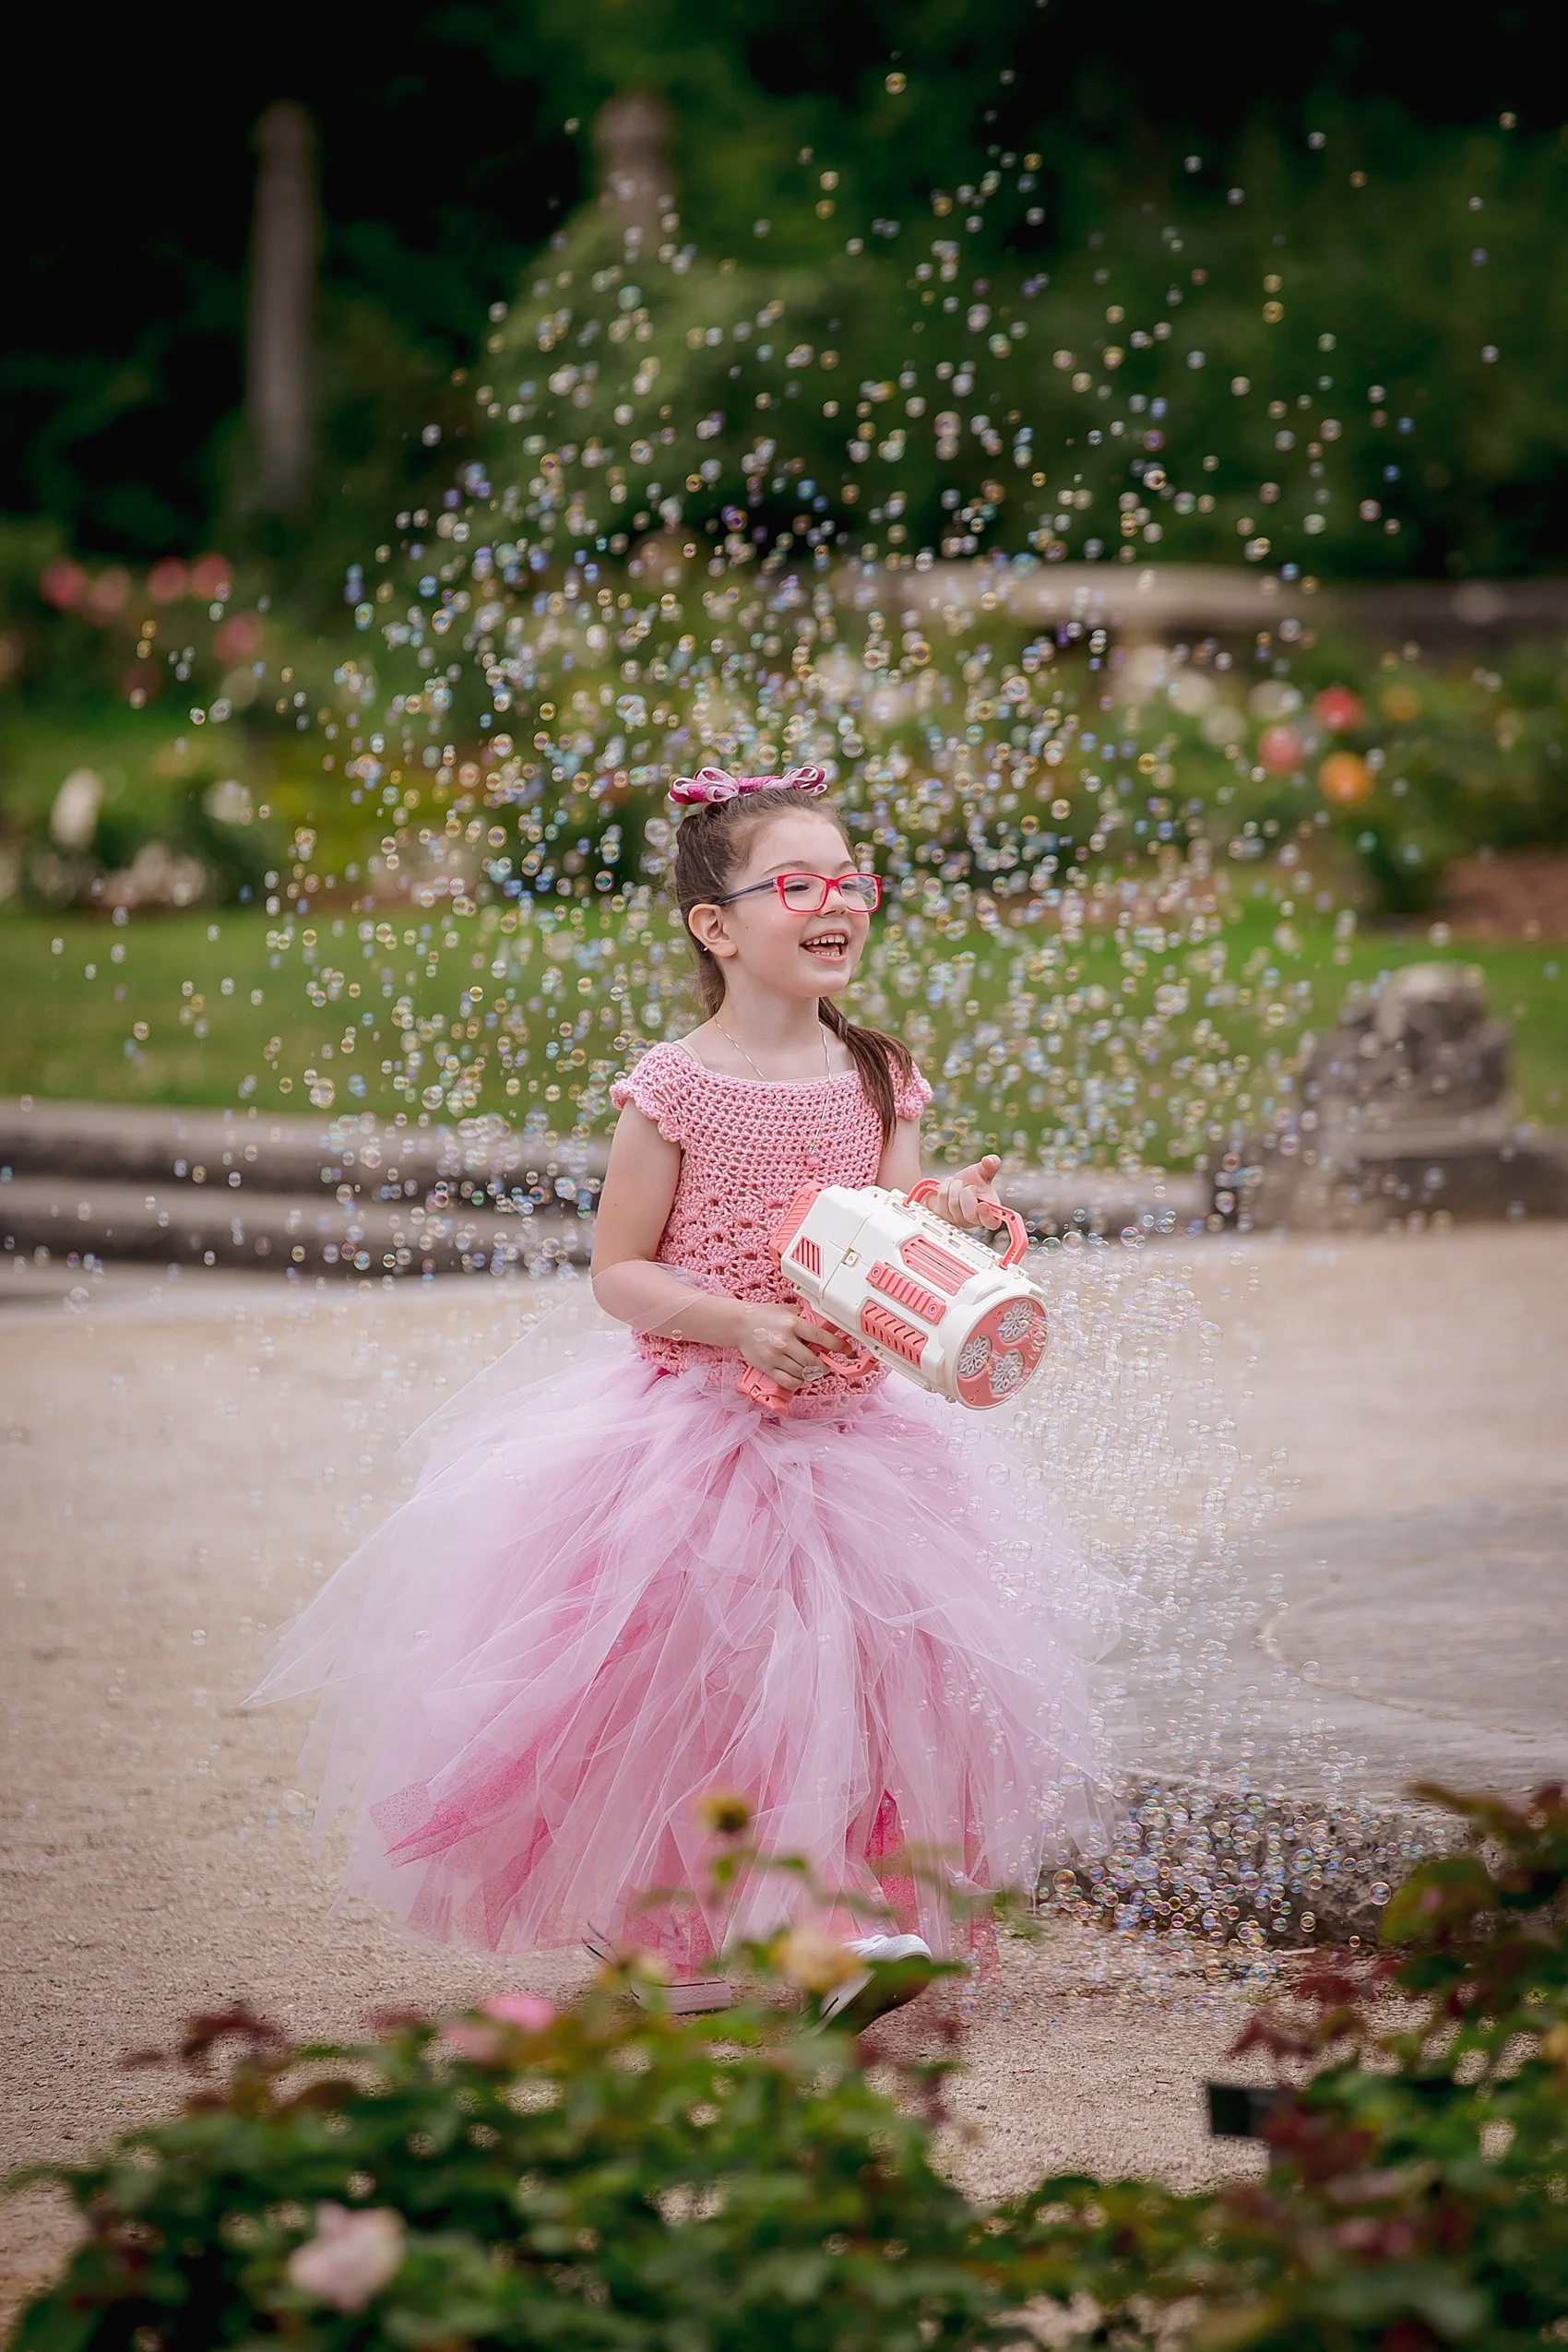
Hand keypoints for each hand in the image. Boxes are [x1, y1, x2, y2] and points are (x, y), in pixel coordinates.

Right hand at [733, 1300, 854, 1393]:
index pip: (821, 1337)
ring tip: (813, 1370)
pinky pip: (788, 1381)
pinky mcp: (767, 1367)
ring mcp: (775, 1356)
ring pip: (802, 1373)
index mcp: (792, 1324)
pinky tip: (800, 1377)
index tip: (846, 1349)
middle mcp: (784, 1341)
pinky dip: (798, 1382)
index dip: (837, 1345)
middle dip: (824, 1366)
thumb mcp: (787, 1311)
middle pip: (812, 1361)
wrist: (739, 1324)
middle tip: (827, 1365)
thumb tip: (826, 1326)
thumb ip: (805, 1319)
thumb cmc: (763, 1316)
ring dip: (812, 1374)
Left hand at [929, 1154, 1005, 1231]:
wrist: (953, 1184)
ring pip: (953, 1204)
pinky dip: (944, 1186)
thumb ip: (990, 1165)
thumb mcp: (983, 1172)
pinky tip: (949, 1187)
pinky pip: (941, 1199)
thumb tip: (990, 1160)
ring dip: (954, 1186)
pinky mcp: (942, 1216)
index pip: (991, 1223)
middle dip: (966, 1193)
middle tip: (967, 1186)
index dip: (987, 1216)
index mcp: (989, 1212)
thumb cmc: (972, 1182)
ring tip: (958, 1185)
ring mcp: (956, 1220)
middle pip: (969, 1214)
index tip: (983, 1204)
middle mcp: (973, 1220)